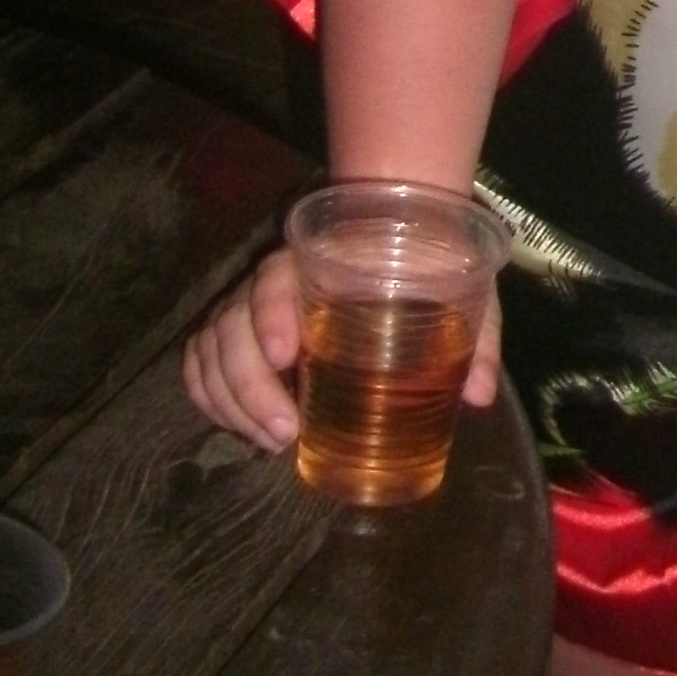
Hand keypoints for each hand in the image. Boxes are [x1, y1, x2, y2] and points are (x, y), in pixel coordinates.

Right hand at [180, 247, 504, 450]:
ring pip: (211, 347)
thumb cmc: (427, 264)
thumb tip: (476, 396)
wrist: (397, 234)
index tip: (288, 356)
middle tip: (285, 432)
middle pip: (231, 324)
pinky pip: (199, 360)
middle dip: (249, 384)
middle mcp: (273, 279)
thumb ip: (473, 334)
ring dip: (230, 400)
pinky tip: (234, 426)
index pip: (275, 278)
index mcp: (320, 260)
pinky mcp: (237, 331)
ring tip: (271, 441)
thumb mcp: (461, 290)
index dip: (270, 315)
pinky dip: (207, 395)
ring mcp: (248, 305)